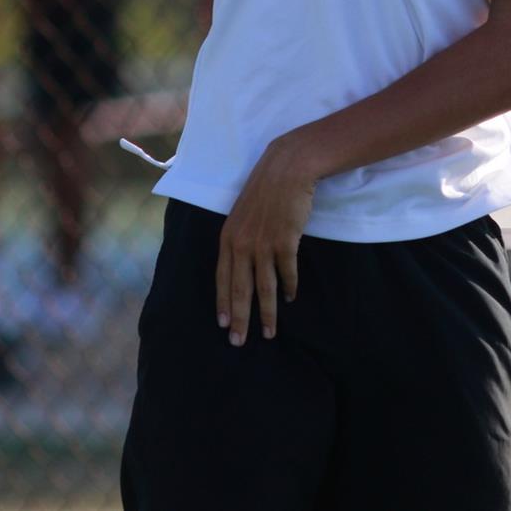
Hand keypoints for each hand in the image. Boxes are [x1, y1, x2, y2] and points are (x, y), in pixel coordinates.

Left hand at [215, 134, 318, 345]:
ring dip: (266, 312)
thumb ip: (241, 238)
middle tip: (238, 342)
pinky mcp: (285, 242)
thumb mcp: (243, 214)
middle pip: (239, 289)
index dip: (222, 303)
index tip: (223, 325)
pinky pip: (286, 272)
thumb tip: (243, 263)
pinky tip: (289, 298)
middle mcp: (242, 244)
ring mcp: (263, 244)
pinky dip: (288, 287)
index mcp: (228, 237)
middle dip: (239, 318)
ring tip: (268, 332)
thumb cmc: (266, 190)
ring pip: (263, 287)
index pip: (221, 278)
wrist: (287, 169)